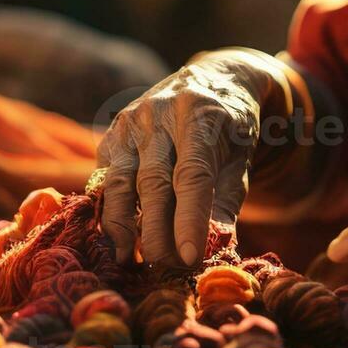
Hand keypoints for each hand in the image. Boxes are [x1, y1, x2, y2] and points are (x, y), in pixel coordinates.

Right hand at [95, 52, 274, 266]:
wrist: (213, 79)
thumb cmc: (231, 129)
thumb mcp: (242, 158)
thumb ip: (227, 202)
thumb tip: (211, 250)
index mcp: (201, 114)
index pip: (192, 174)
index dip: (190, 219)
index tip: (191, 257)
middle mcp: (160, 113)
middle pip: (152, 182)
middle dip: (157, 232)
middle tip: (166, 268)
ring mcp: (131, 121)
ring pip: (120, 181)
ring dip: (122, 225)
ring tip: (130, 260)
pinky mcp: (113, 133)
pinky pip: (105, 177)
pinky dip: (110, 210)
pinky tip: (118, 237)